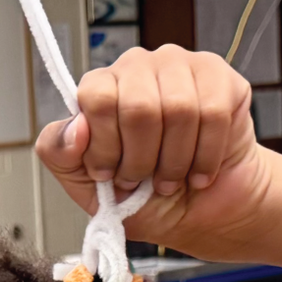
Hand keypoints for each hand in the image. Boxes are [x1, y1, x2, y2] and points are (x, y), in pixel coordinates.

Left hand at [36, 44, 273, 260]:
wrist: (200, 214)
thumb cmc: (145, 198)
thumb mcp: (90, 190)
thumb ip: (61, 155)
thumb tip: (75, 127)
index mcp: (101, 89)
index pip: (97, 97)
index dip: (105, 146)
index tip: (110, 173)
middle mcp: (138, 68)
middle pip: (138, 106)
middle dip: (141, 159)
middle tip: (146, 179)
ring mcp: (180, 67)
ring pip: (179, 110)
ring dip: (175, 162)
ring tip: (172, 178)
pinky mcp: (220, 76)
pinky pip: (213, 113)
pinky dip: (206, 157)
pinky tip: (201, 171)